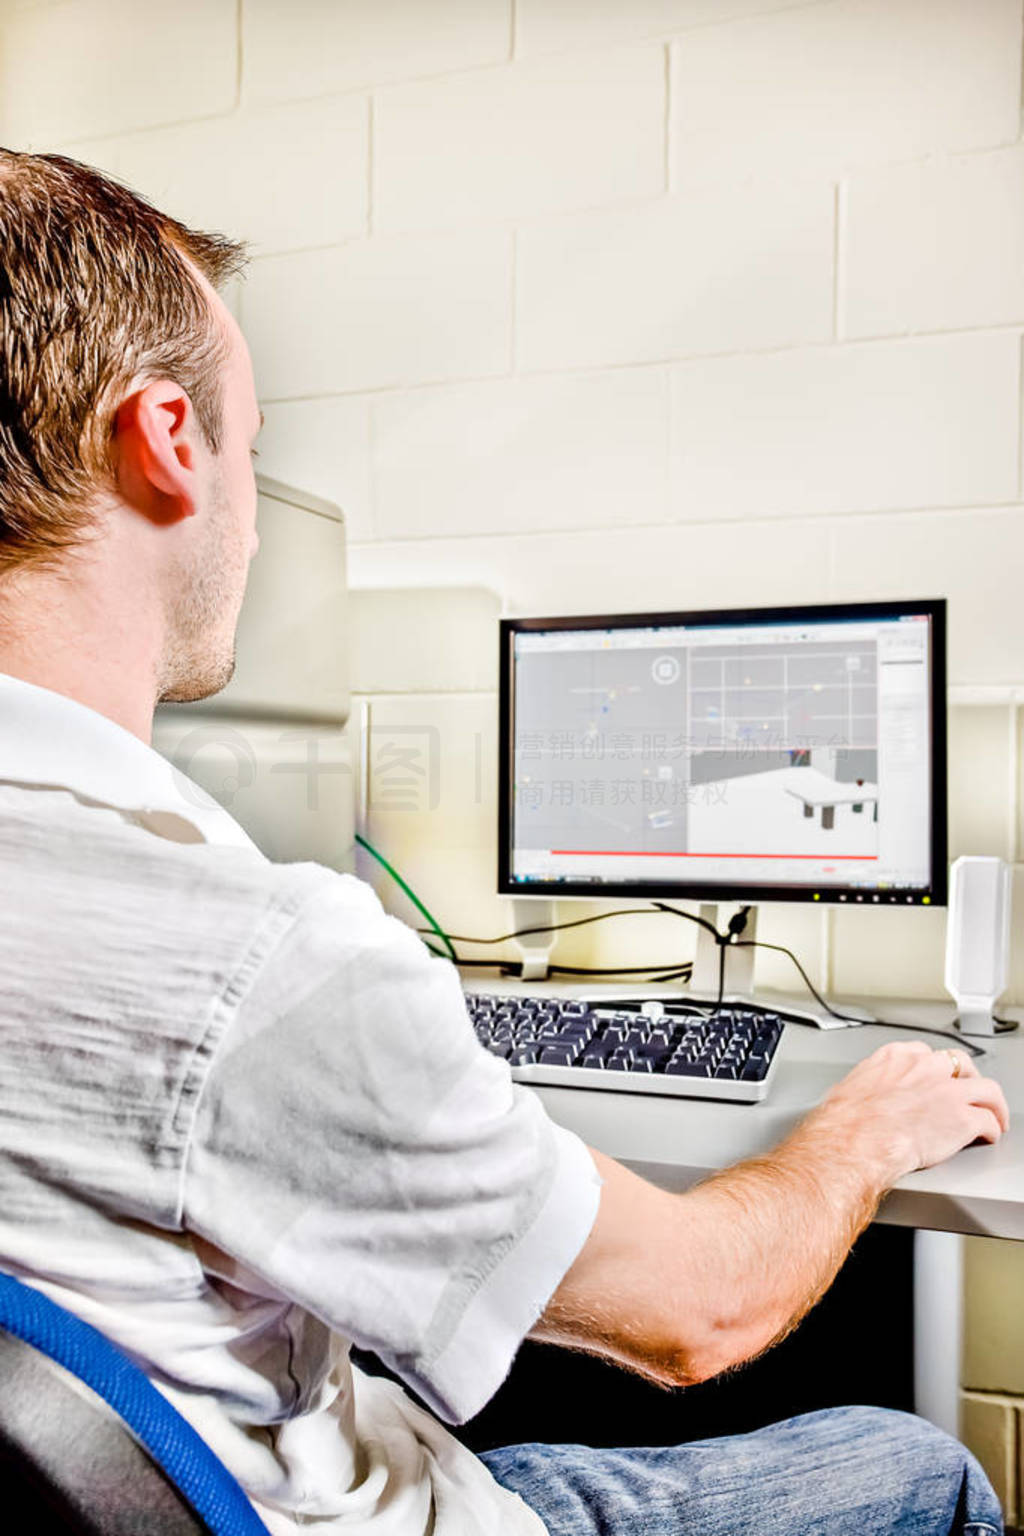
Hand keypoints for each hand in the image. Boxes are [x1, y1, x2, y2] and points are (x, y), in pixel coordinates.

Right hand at [810, 1041, 1008, 1187]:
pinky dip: (992, 1130)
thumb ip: (867, 1087)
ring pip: (987, 1089)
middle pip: (961, 1064)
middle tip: (970, 1092)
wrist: (856, 1142)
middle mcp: (925, 1068)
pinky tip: (989, 1136)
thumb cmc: (845, 1123)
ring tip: (995, 1115)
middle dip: (968, 1078)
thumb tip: (863, 1098)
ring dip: (993, 1103)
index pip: (926, 1054)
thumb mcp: (849, 1089)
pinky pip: (988, 1121)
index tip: (938, 1079)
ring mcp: (947, 1092)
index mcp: (895, 1058)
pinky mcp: (962, 1119)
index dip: (937, 1069)